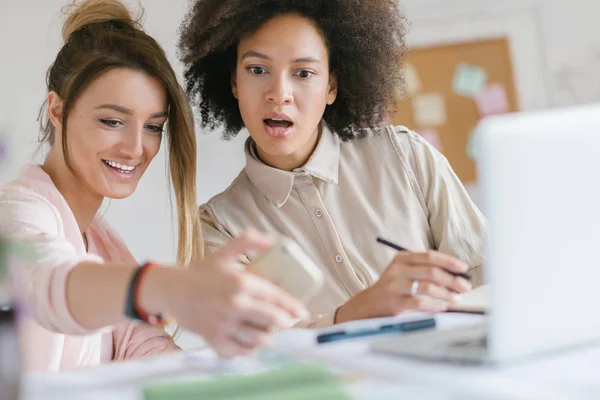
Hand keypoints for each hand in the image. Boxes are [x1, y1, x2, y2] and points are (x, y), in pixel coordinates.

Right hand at [144, 232, 307, 356]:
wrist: (171, 290)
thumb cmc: (200, 272)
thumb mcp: (224, 251)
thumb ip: (249, 240)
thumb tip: (273, 241)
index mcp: (241, 282)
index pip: (276, 298)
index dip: (293, 307)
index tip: (302, 313)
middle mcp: (234, 305)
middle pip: (272, 321)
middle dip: (284, 323)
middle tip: (287, 322)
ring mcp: (224, 324)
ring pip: (259, 339)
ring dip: (268, 336)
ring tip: (268, 331)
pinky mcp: (214, 339)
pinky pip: (241, 352)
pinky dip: (249, 349)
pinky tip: (251, 342)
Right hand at [335, 250, 471, 323]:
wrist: (368, 304)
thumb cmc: (392, 288)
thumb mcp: (403, 272)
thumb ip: (424, 270)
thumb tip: (455, 276)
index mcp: (401, 258)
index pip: (429, 256)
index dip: (448, 261)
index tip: (463, 268)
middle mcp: (397, 269)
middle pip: (430, 271)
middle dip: (452, 279)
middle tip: (465, 286)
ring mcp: (394, 286)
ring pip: (427, 287)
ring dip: (446, 294)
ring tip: (456, 299)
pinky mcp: (394, 302)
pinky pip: (419, 303)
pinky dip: (434, 305)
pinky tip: (443, 308)